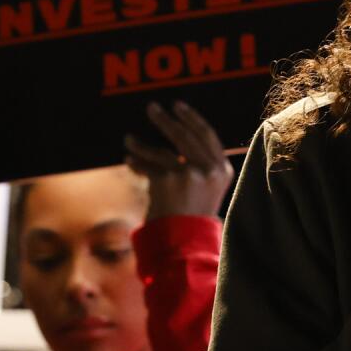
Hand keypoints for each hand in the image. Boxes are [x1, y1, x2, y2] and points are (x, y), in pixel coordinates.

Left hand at [124, 101, 234, 219]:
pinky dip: (137, 162)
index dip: (191, 117)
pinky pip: (148, 166)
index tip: (177, 106)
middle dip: (166, 120)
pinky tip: (129, 159)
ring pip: (162, 150)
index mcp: (222, 170)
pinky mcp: (168, 180)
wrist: (185, 243)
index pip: (207, 134)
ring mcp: (188, 174)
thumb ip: (200, 165)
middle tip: (152, 108)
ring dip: (142, 144)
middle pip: (184, 135)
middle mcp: (208, 169)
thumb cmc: (192, 217)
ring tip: (129, 139)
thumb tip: (177, 135)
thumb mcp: (206, 189)